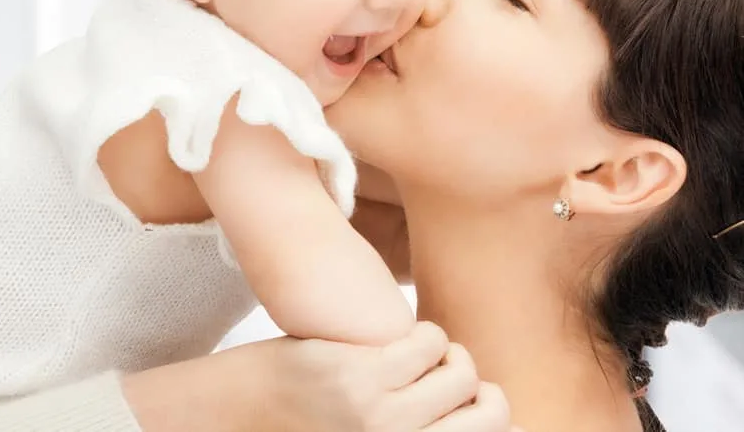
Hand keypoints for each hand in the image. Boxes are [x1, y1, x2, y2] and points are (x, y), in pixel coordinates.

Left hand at [271, 322, 515, 431]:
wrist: (244, 408)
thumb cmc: (317, 424)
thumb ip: (428, 427)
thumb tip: (512, 421)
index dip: (503, 419)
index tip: (486, 406)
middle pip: (492, 410)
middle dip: (479, 386)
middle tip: (447, 373)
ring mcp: (382, 416)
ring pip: (462, 371)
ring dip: (448, 355)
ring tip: (418, 353)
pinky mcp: (361, 376)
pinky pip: (427, 341)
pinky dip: (425, 334)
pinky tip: (399, 337)